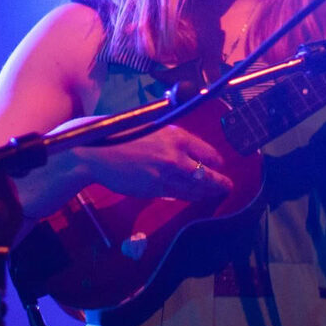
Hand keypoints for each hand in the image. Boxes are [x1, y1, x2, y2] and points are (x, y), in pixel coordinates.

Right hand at [77, 123, 233, 201]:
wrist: (98, 153)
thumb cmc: (122, 136)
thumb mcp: (152, 129)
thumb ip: (172, 141)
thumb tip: (187, 152)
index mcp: (176, 136)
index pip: (207, 152)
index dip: (217, 161)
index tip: (221, 165)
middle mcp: (175, 156)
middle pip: (206, 174)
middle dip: (219, 183)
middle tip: (227, 187)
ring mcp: (165, 175)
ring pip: (193, 188)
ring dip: (206, 192)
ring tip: (214, 194)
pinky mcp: (154, 189)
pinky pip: (177, 194)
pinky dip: (187, 196)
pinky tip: (193, 196)